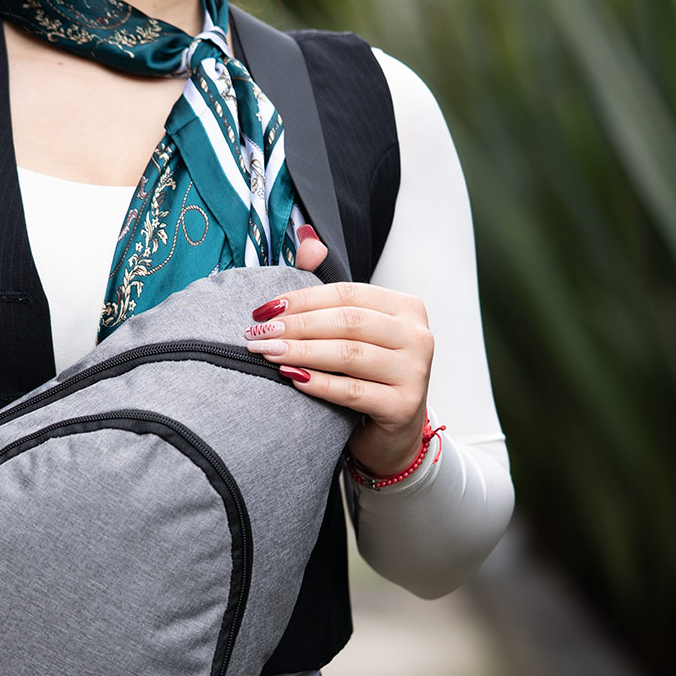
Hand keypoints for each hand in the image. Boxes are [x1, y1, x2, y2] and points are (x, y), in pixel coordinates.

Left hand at [252, 226, 434, 476]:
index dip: (301, 299)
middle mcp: (418, 336)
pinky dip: (318, 383)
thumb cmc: (366, 377)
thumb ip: (329, 291)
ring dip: (301, 352)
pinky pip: (352, 391)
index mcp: (406, 308)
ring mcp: (415, 371)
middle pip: (347, 322)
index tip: (262, 309)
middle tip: (257, 333)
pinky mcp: (404, 406)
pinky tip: (291, 378)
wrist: (390, 436)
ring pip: (349, 354)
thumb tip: (307, 240)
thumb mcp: (352, 332)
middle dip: (296, 326)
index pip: (346, 295)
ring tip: (265, 353)